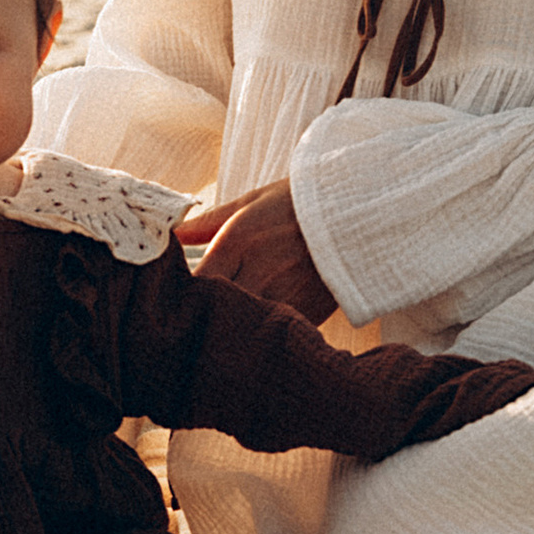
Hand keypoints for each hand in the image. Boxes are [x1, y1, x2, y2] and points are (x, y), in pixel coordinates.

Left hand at [176, 186, 337, 324]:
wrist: (361, 210)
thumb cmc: (301, 203)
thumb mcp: (253, 202)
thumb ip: (208, 222)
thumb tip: (171, 232)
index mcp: (239, 241)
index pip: (196, 282)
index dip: (184, 294)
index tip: (180, 297)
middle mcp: (260, 271)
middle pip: (216, 309)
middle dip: (204, 315)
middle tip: (197, 318)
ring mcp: (286, 295)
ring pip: (244, 325)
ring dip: (232, 327)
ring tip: (226, 325)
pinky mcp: (309, 312)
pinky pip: (275, 331)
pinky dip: (263, 332)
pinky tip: (258, 326)